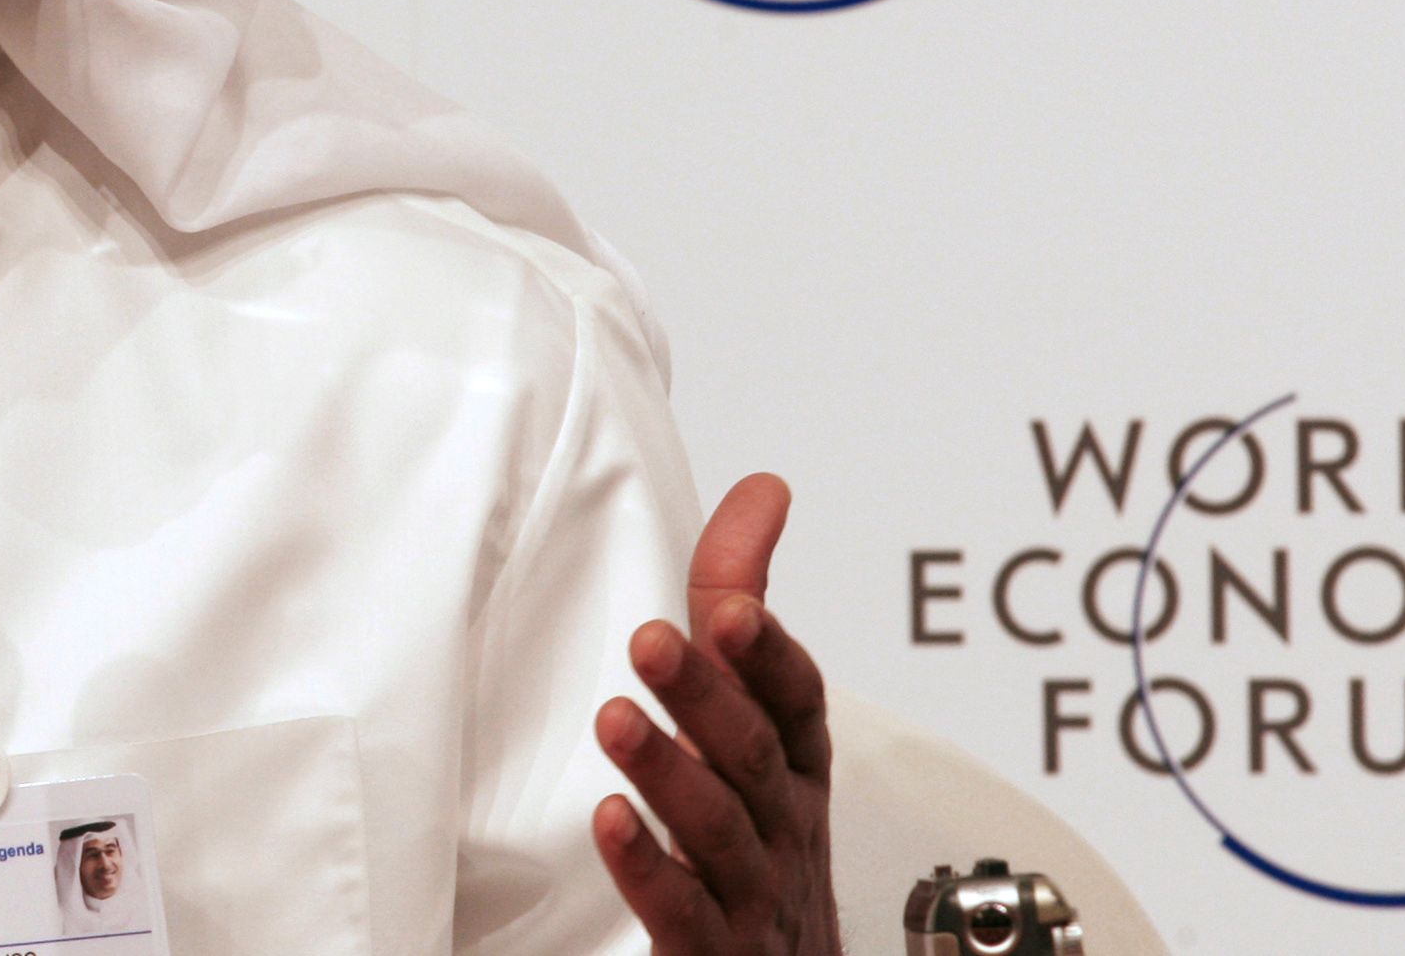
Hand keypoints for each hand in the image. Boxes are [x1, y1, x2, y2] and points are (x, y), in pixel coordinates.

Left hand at [590, 474, 840, 955]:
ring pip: (720, 830)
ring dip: (668, 771)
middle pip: (752, 754)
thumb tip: (762, 494)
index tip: (725, 608)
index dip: (766, 652)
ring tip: (617, 719)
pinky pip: (686, 914)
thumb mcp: (752, 712)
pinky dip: (651, 870)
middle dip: (706, 696)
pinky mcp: (711, 947)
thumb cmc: (759, 830)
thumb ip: (739, 601)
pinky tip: (611, 825)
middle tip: (654, 641)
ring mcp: (752, 889)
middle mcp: (780, 821)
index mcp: (791, 762)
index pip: (793, 696)